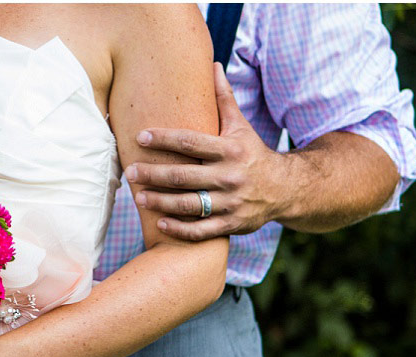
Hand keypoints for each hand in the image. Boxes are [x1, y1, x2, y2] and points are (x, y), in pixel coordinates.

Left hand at [126, 62, 283, 240]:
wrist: (285, 189)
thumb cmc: (253, 154)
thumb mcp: (240, 127)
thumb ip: (223, 100)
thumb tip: (213, 65)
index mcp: (230, 150)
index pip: (191, 142)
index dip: (164, 139)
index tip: (140, 137)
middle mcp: (230, 177)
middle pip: (184, 176)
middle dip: (154, 174)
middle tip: (129, 171)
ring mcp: (230, 203)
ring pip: (190, 205)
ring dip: (161, 202)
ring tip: (138, 197)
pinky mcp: (231, 225)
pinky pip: (202, 231)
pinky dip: (180, 230)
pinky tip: (161, 224)